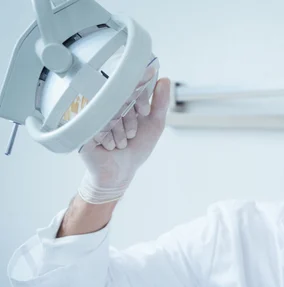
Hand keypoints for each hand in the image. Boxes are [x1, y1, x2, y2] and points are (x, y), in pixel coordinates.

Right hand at [77, 69, 170, 203]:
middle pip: (117, 97)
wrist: (121, 171)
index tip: (145, 112)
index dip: (139, 97)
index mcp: (121, 98)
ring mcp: (91, 113)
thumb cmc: (136, 147)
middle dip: (130, 118)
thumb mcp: (154, 125)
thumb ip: (160, 103)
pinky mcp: (79, 126)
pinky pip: (94, 124)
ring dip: (119, 131)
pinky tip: (109, 146)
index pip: (129, 85)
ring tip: (121, 143)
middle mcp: (105, 103)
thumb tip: (165, 79)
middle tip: (132, 134)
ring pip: (107, 111)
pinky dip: (107, 137)